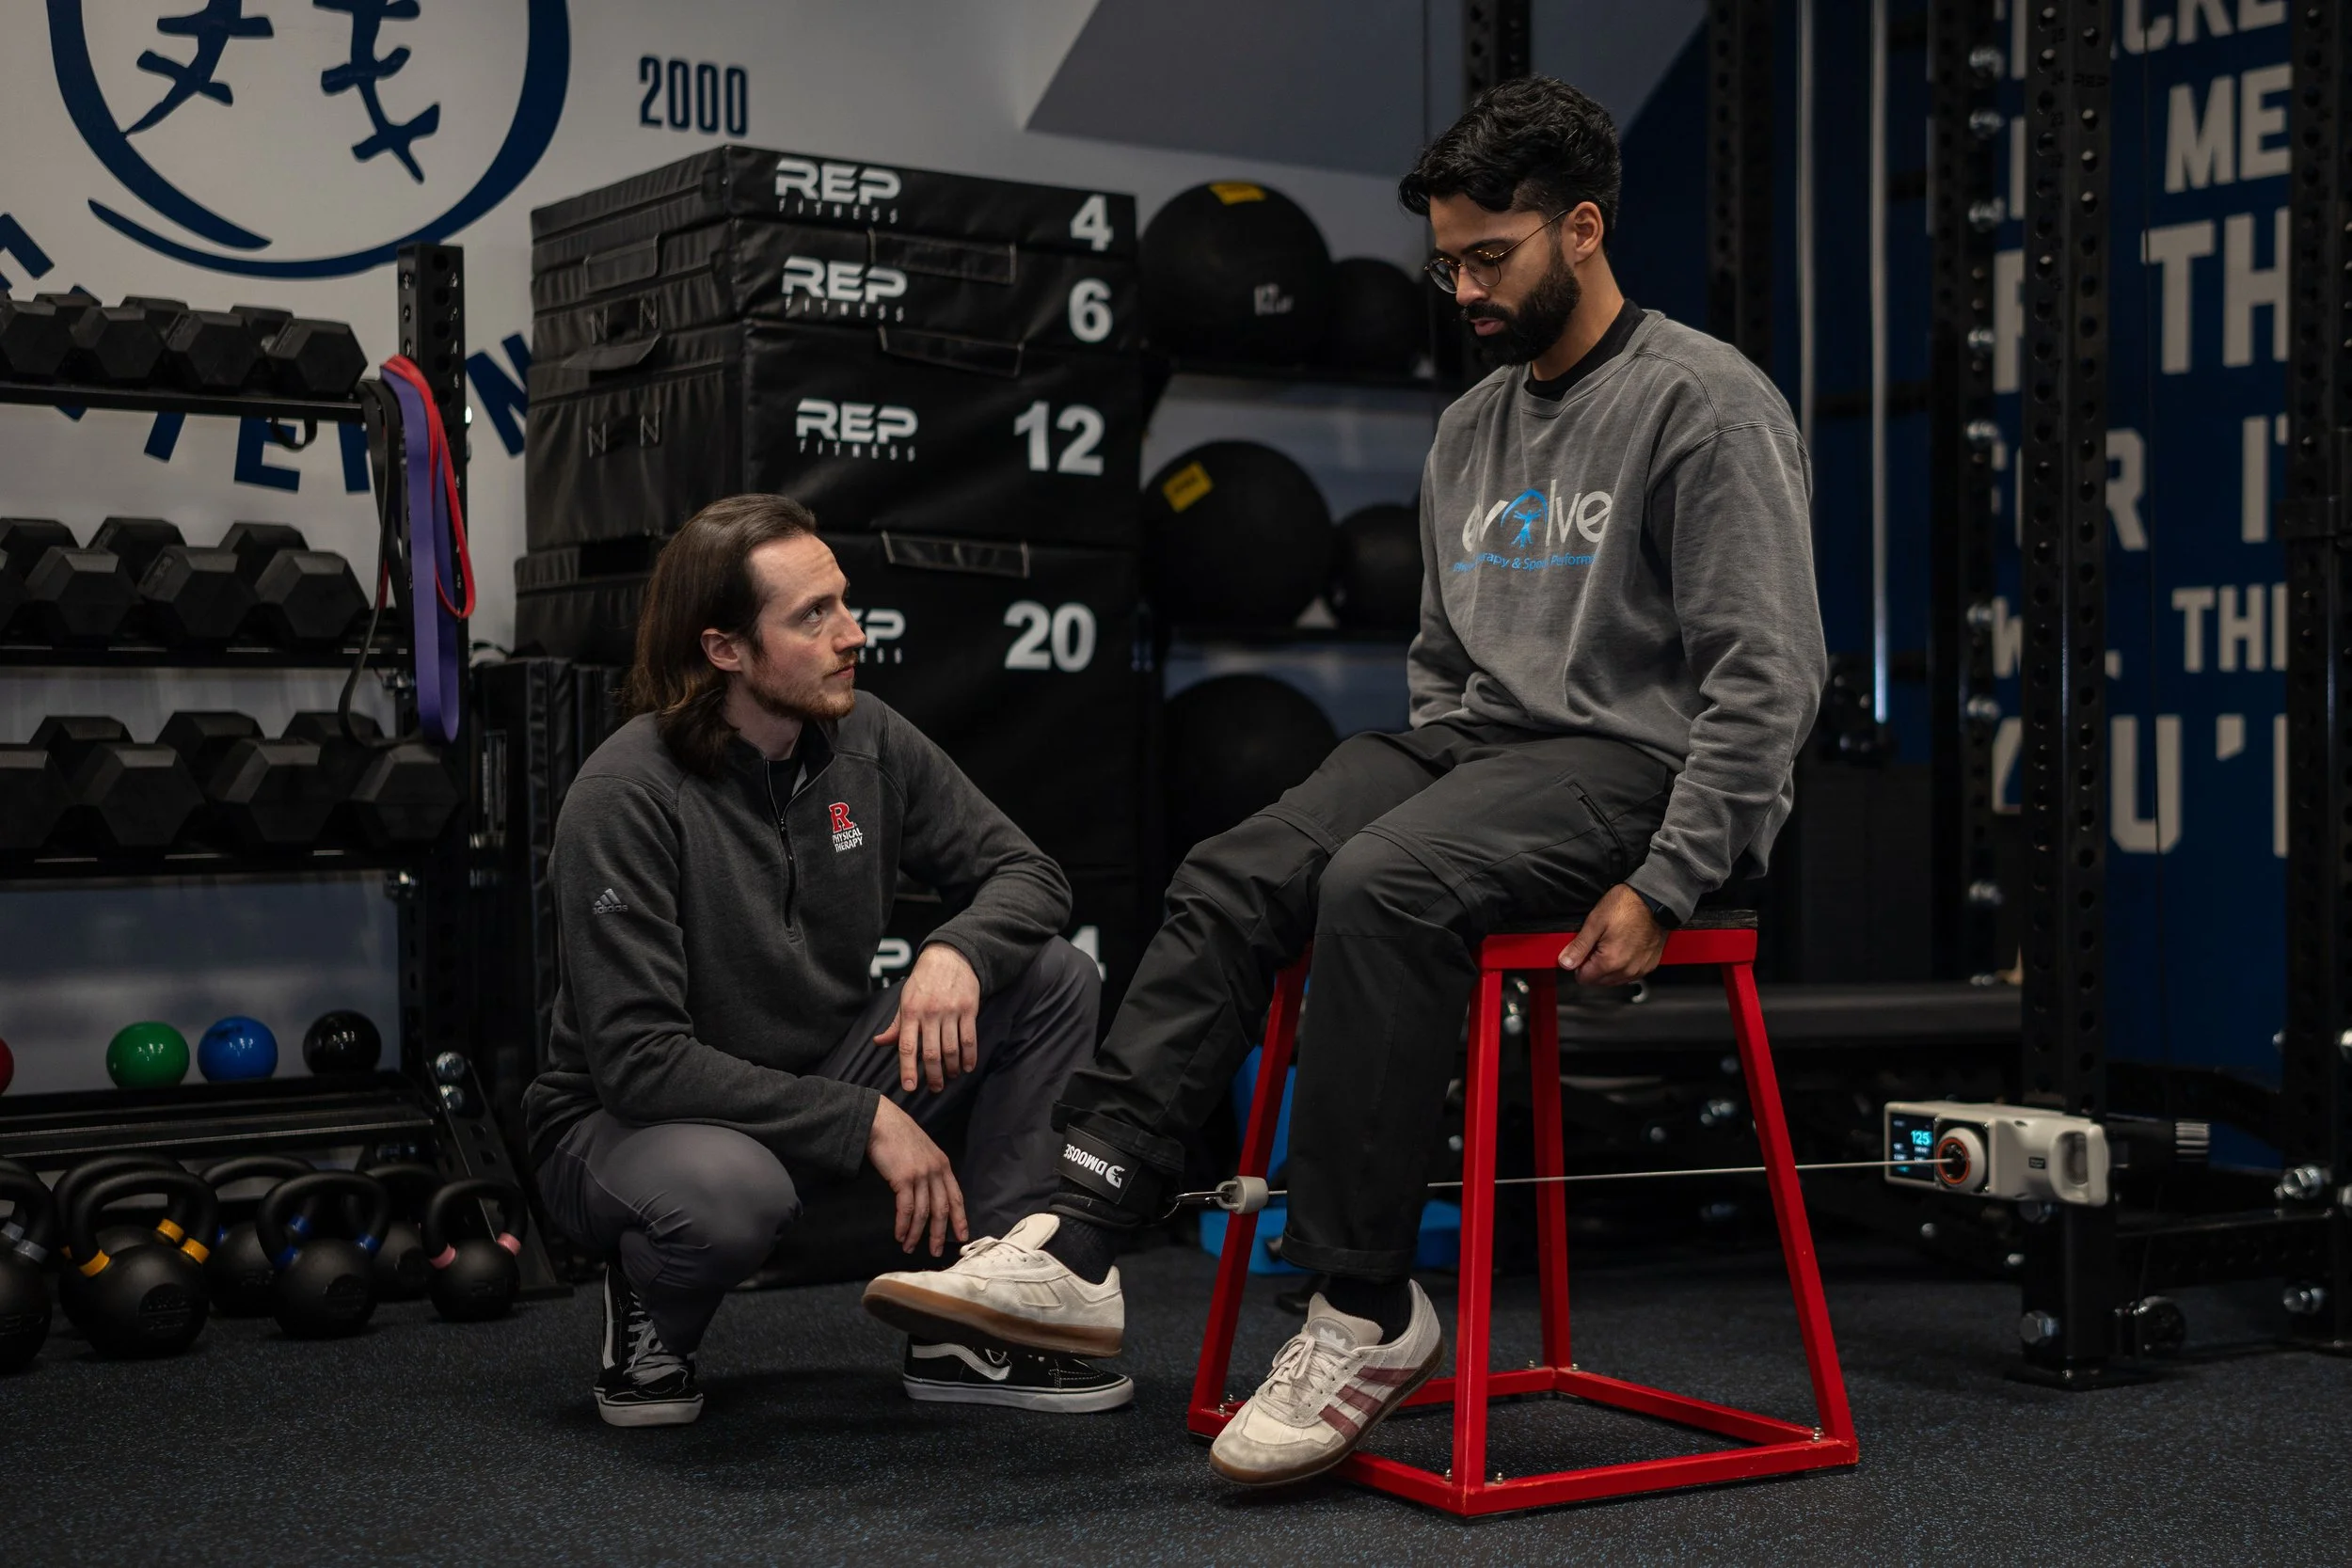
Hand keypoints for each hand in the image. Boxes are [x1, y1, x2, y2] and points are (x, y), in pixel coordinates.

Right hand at [867, 1096, 968, 1255]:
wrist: (881, 1121)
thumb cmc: (898, 1134)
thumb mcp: (922, 1150)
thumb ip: (929, 1169)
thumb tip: (929, 1190)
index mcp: (943, 1165)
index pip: (956, 1197)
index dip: (959, 1218)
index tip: (962, 1236)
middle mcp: (936, 1171)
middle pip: (942, 1209)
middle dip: (939, 1234)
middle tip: (936, 1251)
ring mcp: (921, 1175)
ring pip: (923, 1213)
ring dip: (916, 1234)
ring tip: (910, 1247)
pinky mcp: (903, 1178)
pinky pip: (906, 1209)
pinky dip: (903, 1225)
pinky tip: (900, 1235)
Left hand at [875, 944, 980, 1092]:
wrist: (950, 957)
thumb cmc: (924, 981)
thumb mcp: (905, 1000)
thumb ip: (895, 1025)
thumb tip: (879, 1043)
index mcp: (911, 1012)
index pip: (907, 1047)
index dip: (907, 1069)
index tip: (910, 1087)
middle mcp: (930, 1013)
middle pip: (931, 1052)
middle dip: (933, 1075)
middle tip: (935, 1088)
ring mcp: (950, 1011)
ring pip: (951, 1048)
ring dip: (952, 1068)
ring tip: (951, 1076)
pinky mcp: (968, 1009)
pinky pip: (969, 1038)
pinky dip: (970, 1056)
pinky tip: (968, 1067)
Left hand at [1558, 884, 1668, 987]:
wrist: (1655, 899)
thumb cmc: (1627, 905)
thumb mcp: (1595, 922)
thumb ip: (1579, 946)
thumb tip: (1565, 962)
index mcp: (1610, 961)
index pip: (1584, 978)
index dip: (1579, 964)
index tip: (1583, 950)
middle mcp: (1627, 970)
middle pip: (1599, 981)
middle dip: (1593, 966)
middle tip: (1596, 944)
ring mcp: (1640, 969)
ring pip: (1614, 980)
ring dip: (1608, 967)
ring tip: (1611, 944)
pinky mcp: (1649, 965)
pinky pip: (1630, 974)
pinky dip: (1624, 966)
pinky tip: (1624, 948)